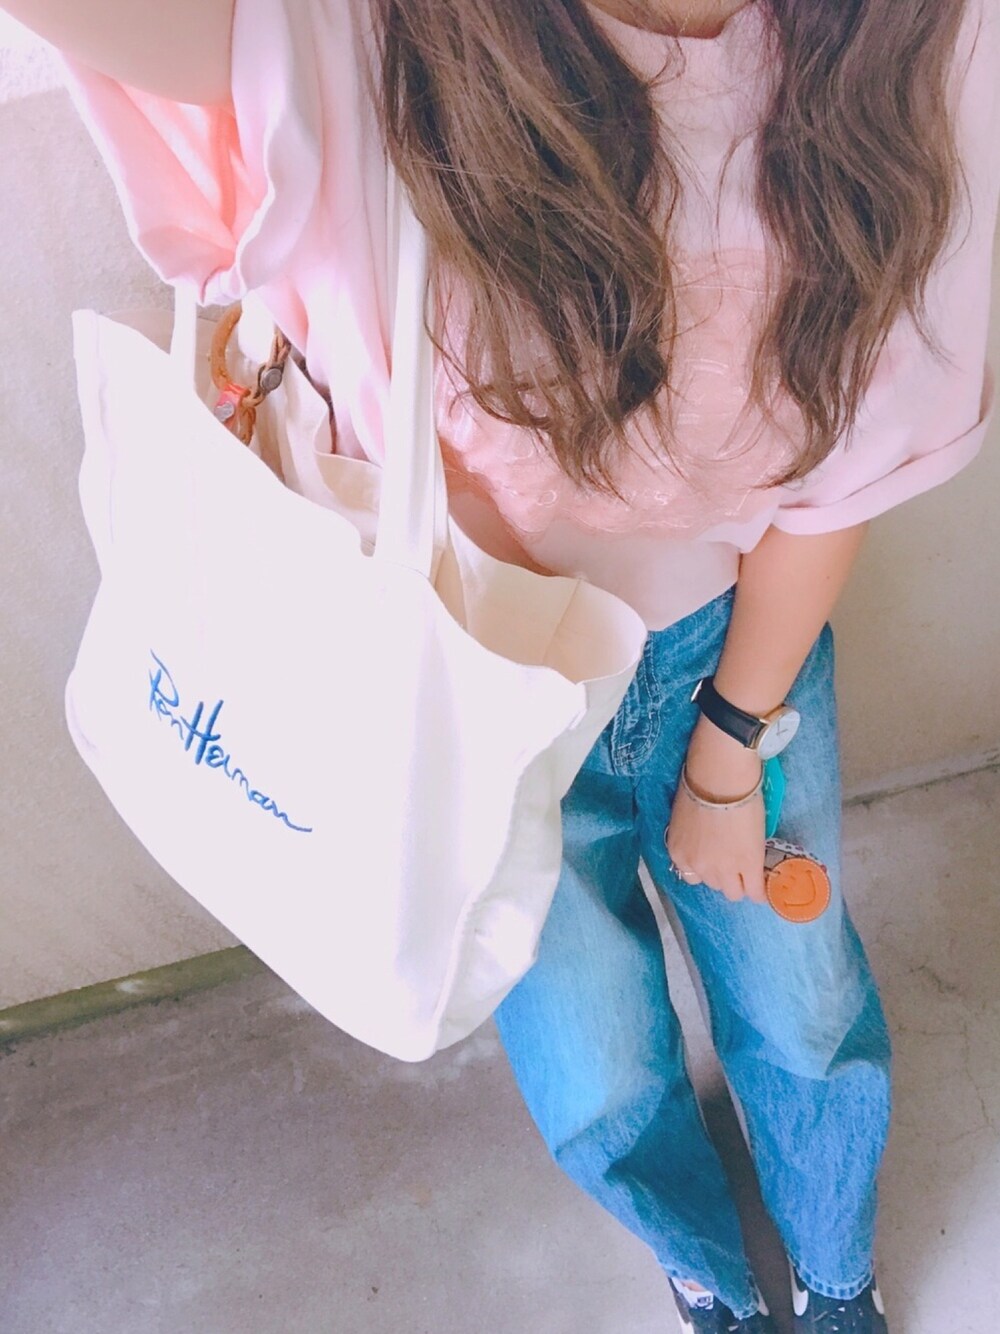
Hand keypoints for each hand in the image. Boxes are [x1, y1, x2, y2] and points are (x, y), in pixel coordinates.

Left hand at [665, 716, 766, 904]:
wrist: (721, 778)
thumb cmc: (701, 785)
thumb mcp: (686, 818)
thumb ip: (693, 837)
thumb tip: (706, 837)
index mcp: (680, 853)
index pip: (692, 876)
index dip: (707, 868)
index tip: (716, 861)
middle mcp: (698, 866)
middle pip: (713, 884)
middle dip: (722, 874)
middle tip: (734, 858)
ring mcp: (724, 869)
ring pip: (733, 892)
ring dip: (740, 881)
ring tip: (750, 870)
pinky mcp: (749, 866)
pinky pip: (755, 891)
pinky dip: (760, 892)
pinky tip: (765, 887)